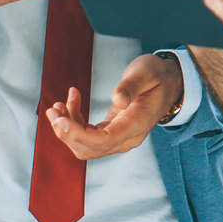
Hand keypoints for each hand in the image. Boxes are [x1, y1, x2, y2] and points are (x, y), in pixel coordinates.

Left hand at [46, 52, 183, 159]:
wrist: (168, 82)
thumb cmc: (157, 75)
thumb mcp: (146, 73)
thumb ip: (131, 86)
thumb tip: (118, 100)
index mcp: (137, 125)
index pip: (103, 141)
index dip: (78, 134)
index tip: (60, 120)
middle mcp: (127, 138)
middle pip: (89, 148)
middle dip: (66, 132)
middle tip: (53, 109)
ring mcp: (119, 138)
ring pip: (84, 145)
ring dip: (67, 128)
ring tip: (58, 105)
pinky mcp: (111, 132)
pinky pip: (87, 135)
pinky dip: (74, 121)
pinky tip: (72, 101)